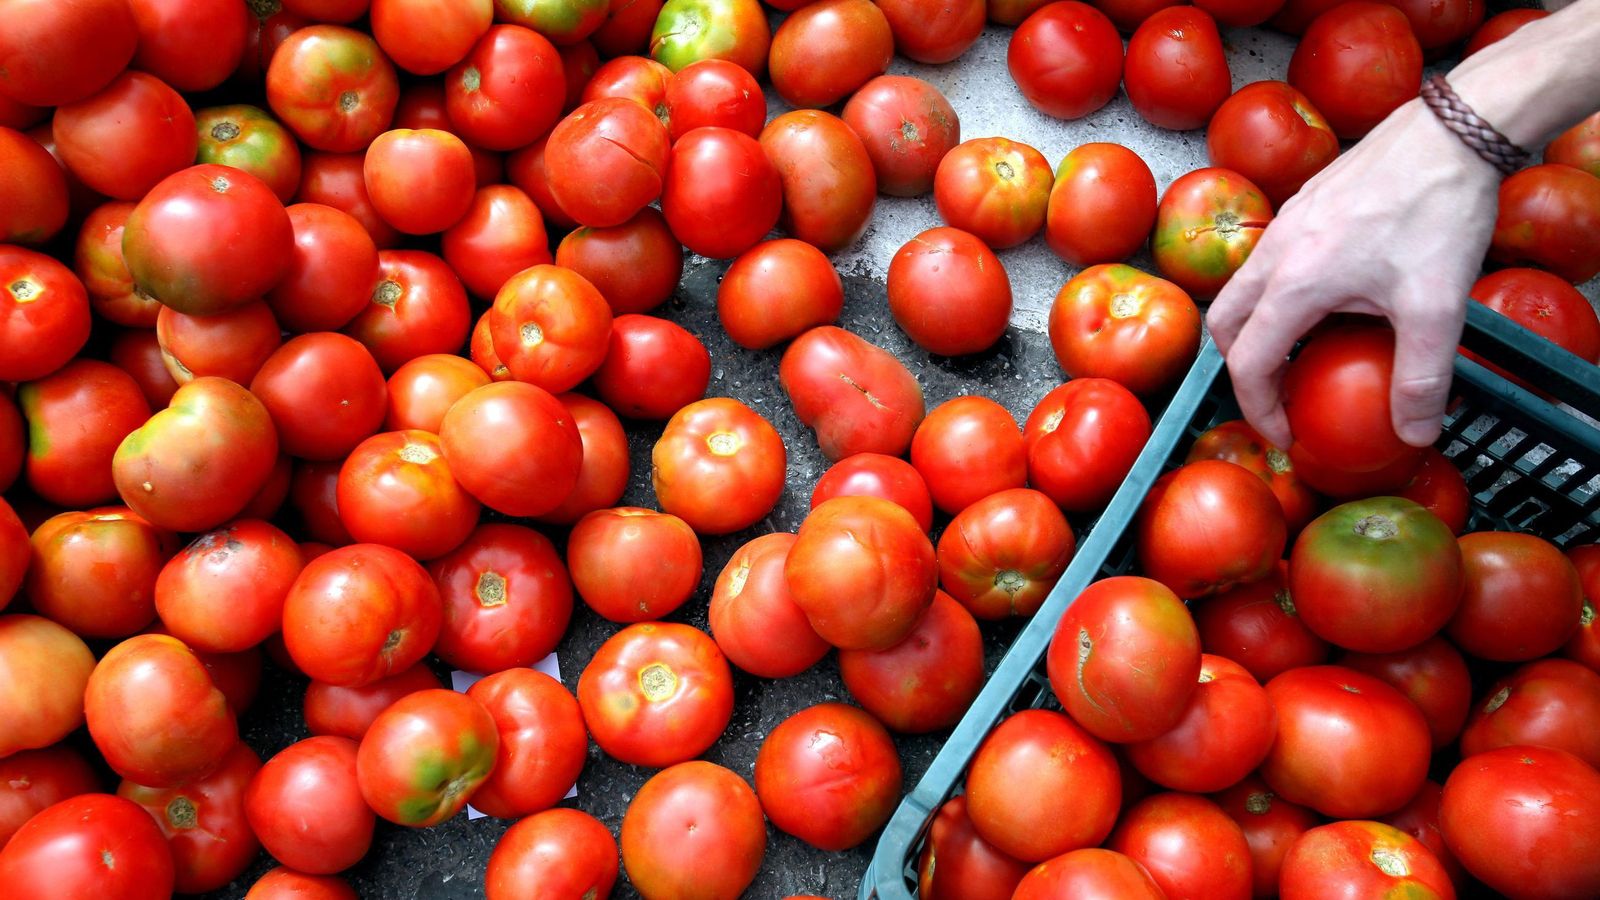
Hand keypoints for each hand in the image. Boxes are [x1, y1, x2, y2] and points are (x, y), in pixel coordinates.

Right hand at [1205, 100, 1499, 449]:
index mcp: (1294, 284)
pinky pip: (1270, 259)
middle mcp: (1276, 252)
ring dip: (1258, 328)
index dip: (1260, 410)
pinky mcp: (1307, 202)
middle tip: (1281, 397)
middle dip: (1243, 369)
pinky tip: (1333, 298)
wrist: (1454, 128)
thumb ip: (1422, 377)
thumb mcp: (1438, 307)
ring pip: (1244, 288)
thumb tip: (1415, 435)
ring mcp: (1288, 222)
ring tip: (1302, 353)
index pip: (1249, 364)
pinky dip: (1278, 293)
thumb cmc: (1440, 210)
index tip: (1288, 435)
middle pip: (1226, 325)